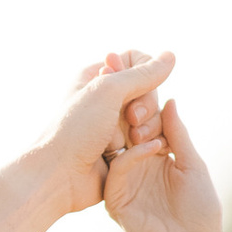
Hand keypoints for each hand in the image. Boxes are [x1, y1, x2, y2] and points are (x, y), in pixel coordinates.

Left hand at [46, 48, 175, 215]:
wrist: (60, 176)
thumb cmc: (76, 129)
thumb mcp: (109, 91)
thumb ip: (143, 74)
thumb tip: (171, 56)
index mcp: (97, 78)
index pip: (137, 61)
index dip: (145, 74)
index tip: (133, 91)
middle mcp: (107, 99)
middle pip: (149, 91)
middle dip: (146, 106)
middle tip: (131, 121)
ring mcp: (116, 125)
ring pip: (153, 117)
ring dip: (148, 128)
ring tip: (132, 141)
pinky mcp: (124, 150)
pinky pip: (151, 140)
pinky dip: (150, 144)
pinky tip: (141, 150)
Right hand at [104, 90, 225, 231]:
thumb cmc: (200, 209)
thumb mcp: (192, 163)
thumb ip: (178, 133)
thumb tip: (169, 100)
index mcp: (154, 156)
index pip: (143, 124)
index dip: (146, 105)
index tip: (151, 84)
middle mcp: (136, 166)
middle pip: (126, 130)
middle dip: (133, 111)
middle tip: (141, 94)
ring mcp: (124, 182)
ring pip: (119, 145)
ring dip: (133, 129)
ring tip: (149, 121)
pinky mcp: (117, 199)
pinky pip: (119, 168)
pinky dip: (135, 154)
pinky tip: (155, 147)